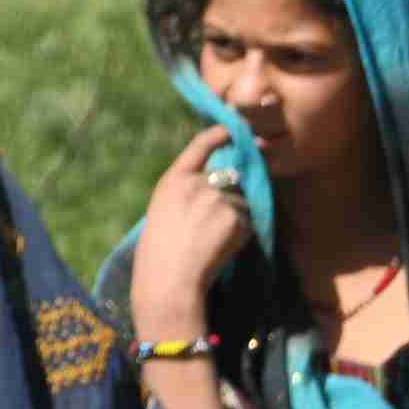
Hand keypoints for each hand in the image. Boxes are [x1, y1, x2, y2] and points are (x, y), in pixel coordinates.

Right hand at [132, 127, 255, 339]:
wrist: (169, 278)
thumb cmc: (160, 250)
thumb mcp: (165, 209)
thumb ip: (188, 191)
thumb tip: (221, 182)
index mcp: (173, 179)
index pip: (201, 145)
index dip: (220, 134)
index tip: (234, 129)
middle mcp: (198, 183)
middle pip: (229, 178)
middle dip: (230, 195)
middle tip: (212, 225)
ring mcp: (219, 198)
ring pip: (241, 202)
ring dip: (236, 218)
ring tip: (213, 240)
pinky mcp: (237, 217)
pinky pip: (248, 221)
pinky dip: (241, 233)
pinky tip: (222, 247)